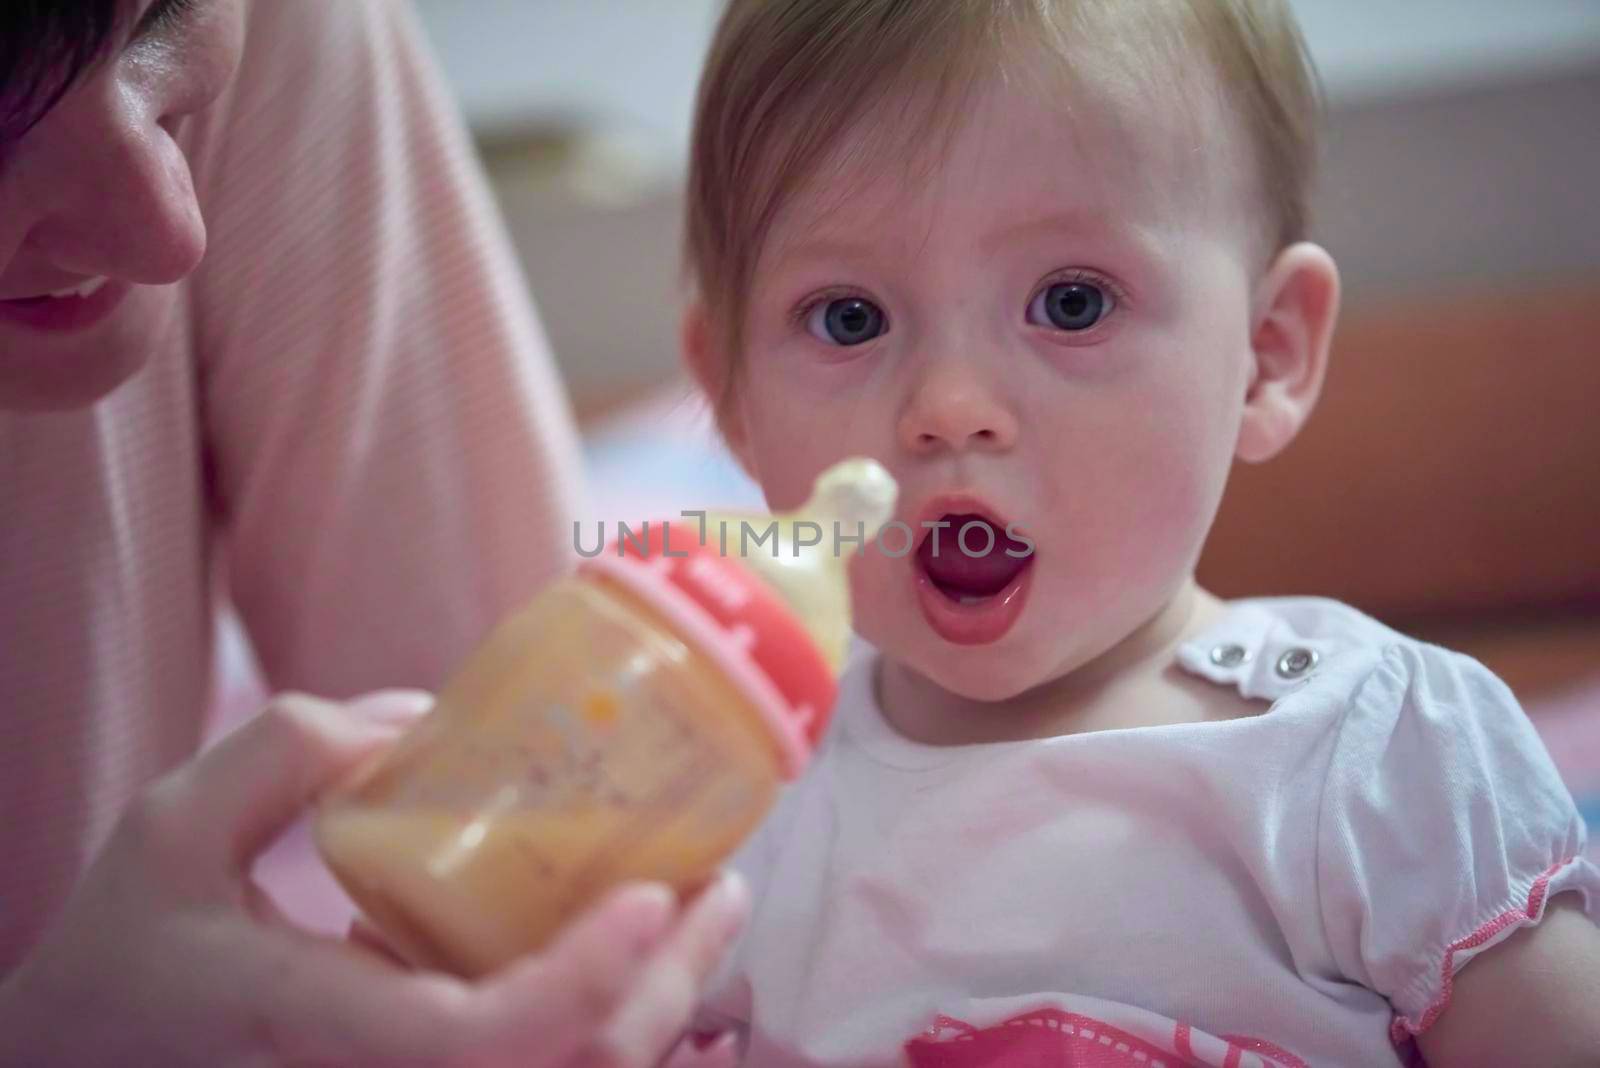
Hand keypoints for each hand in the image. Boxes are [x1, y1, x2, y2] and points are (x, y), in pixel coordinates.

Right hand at [0, 691, 749, 1066]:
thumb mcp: (168, 829)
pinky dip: (615, 1024)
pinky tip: (641, 957)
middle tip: (718, 883)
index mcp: (313, 1031)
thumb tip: (426, 716)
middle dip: (668, 986)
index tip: (650, 894)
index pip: (476, 1041)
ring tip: (703, 907)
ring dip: (661, 1006)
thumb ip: (283, 754)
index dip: (582, 981)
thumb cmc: (128, 956)